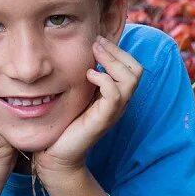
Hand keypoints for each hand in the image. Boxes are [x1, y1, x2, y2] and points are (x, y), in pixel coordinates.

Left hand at [34, 35, 142, 183]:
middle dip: (117, 52)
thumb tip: (84, 51)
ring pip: (130, 79)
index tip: (97, 41)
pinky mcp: (103, 120)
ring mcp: (113, 112)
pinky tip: (88, 76)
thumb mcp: (79, 94)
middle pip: (137, 70)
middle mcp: (120, 103)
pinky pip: (114, 94)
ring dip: (112, 61)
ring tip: (94, 56)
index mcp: (116, 95)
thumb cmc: (66, 123)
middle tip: (96, 44)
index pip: (133, 67)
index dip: (118, 50)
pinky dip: (103, 79)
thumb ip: (87, 77)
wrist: (58, 154)